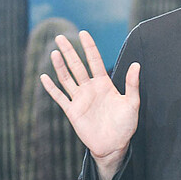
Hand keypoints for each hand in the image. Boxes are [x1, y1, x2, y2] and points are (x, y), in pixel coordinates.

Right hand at [40, 31, 139, 179]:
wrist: (114, 145)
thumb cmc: (125, 125)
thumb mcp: (132, 103)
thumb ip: (132, 84)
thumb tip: (137, 65)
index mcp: (104, 84)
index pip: (94, 61)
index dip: (89, 47)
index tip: (83, 33)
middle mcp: (90, 88)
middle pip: (77, 66)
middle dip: (69, 51)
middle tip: (60, 37)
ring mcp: (80, 99)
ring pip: (66, 78)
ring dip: (59, 66)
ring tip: (54, 52)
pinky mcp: (72, 111)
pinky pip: (59, 97)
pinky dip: (51, 88)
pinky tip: (44, 77)